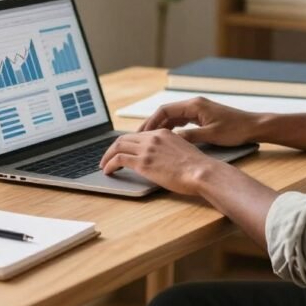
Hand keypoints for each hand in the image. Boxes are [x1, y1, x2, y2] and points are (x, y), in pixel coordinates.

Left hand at [99, 129, 224, 195]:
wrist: (202, 172)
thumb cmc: (197, 167)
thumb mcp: (183, 150)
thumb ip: (169, 150)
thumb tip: (162, 158)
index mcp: (163, 133)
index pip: (138, 134)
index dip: (126, 143)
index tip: (121, 151)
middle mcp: (153, 137)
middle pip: (124, 138)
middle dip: (113, 148)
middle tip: (107, 157)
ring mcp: (147, 149)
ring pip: (118, 146)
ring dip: (107, 156)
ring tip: (104, 165)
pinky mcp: (143, 162)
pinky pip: (118, 159)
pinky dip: (109, 164)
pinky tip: (108, 171)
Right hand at [139, 97, 259, 146]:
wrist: (254, 126)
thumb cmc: (235, 130)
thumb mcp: (211, 135)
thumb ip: (190, 136)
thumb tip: (170, 139)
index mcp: (194, 105)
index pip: (165, 110)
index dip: (151, 122)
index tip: (141, 133)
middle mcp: (194, 104)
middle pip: (166, 112)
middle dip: (152, 124)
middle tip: (139, 137)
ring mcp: (198, 109)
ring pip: (173, 116)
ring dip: (160, 126)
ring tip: (149, 139)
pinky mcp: (202, 116)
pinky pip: (181, 120)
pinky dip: (171, 128)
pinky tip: (166, 138)